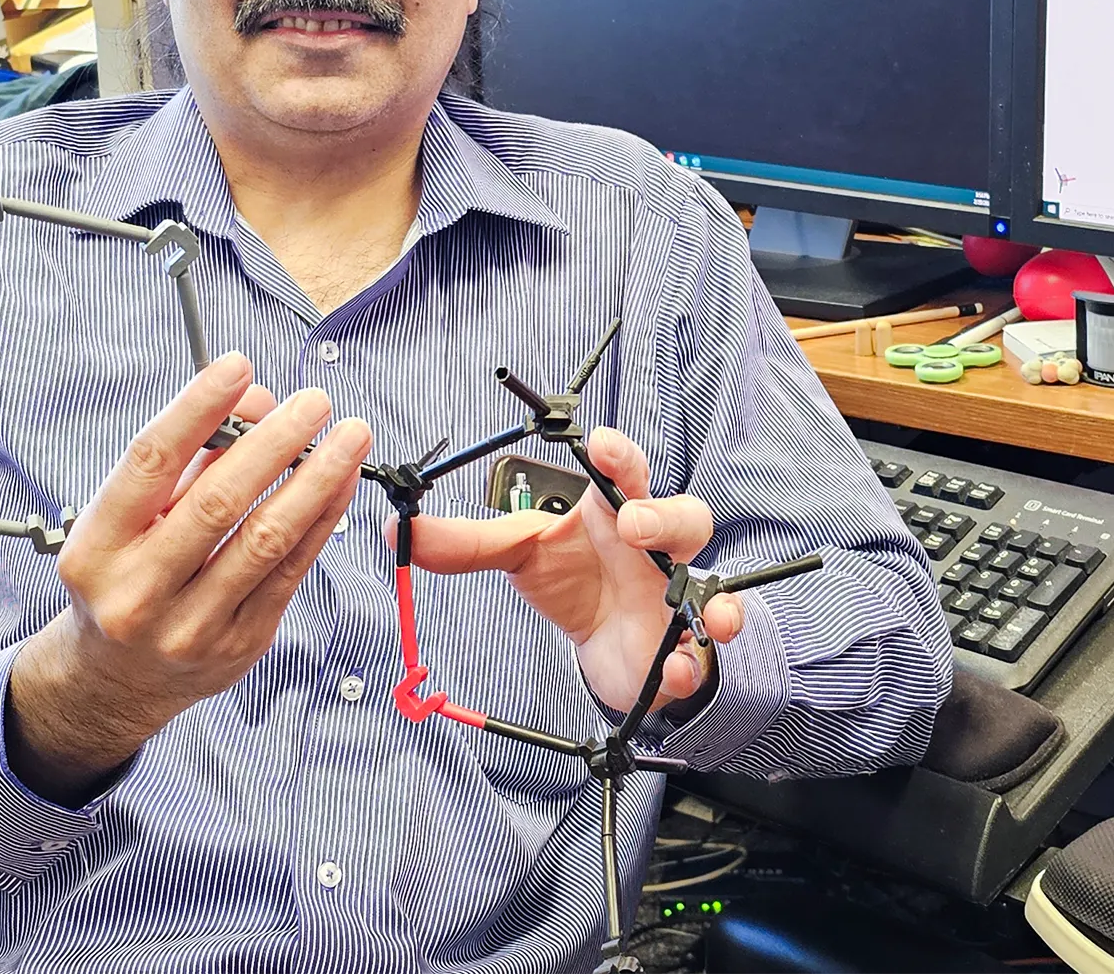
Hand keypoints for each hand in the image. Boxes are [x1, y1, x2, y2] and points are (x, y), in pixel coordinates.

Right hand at [7, 353, 369, 801]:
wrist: (115, 682)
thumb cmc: (121, 581)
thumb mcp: (125, 521)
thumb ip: (186, 462)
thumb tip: (253, 401)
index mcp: (97, 548)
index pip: (150, 462)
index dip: (197, 407)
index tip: (238, 365)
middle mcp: (139, 592)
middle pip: (218, 502)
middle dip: (275, 442)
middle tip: (312, 402)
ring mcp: (191, 626)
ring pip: (265, 540)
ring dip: (316, 479)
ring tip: (348, 437)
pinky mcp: (239, 645)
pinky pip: (290, 572)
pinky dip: (321, 520)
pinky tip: (340, 484)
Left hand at [397, 427, 742, 719]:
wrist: (602, 642)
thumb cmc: (571, 576)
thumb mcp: (518, 553)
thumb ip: (466, 543)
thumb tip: (399, 529)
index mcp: (615, 510)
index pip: (625, 471)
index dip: (618, 455)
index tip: (601, 444)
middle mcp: (657, 548)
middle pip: (685, 516)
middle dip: (662, 516)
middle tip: (632, 524)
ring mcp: (676, 597)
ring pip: (714, 585)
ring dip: (712, 597)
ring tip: (700, 611)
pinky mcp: (679, 648)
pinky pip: (698, 656)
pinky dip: (690, 664)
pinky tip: (672, 669)